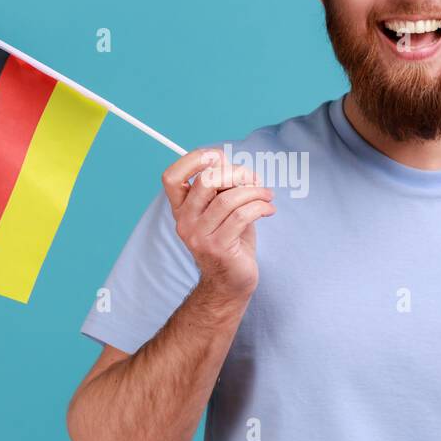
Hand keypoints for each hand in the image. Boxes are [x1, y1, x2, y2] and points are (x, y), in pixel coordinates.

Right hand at [161, 148, 275, 299]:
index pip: (171, 177)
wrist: (230, 282)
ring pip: (229, 198)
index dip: (193, 160)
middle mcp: (185, 221)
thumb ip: (222, 187)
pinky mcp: (218, 247)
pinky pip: (242, 215)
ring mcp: (199, 236)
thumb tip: (232, 163)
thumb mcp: (222, 210)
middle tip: (254, 179)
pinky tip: (269, 209)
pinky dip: (261, 206)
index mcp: (181, 208)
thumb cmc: (230, 240)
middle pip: (206, 181)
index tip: (218, 157)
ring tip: (267, 195)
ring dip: (255, 191)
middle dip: (236, 172)